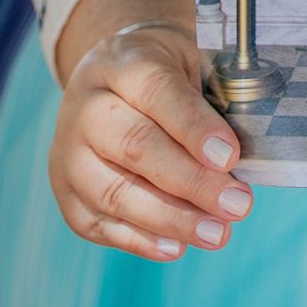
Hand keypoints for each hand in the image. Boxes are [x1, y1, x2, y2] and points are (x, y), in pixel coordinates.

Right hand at [49, 22, 251, 261]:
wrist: (112, 77)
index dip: (193, 126)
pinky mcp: (65, 192)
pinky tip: (178, 247)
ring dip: (171, 219)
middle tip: (238, 204)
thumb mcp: (191, 60)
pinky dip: (140, 240)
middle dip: (191, 182)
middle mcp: (85, 106)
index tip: (230, 156)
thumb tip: (242, 154)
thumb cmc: (167, 73)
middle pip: (135, 146)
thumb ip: (216, 95)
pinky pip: (98, 224)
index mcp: (121, 62)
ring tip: (218, 233)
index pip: (156, 91)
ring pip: (114, 192)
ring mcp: (68, 151)